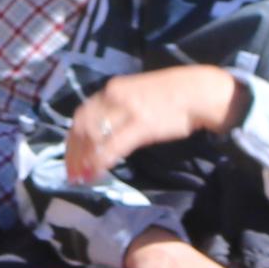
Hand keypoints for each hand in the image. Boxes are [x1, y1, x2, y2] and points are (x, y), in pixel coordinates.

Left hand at [63, 64, 244, 184]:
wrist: (198, 91)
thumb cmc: (170, 95)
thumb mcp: (136, 94)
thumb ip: (117, 108)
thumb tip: (102, 131)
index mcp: (112, 89)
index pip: (81, 115)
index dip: (72, 139)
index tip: (70, 157)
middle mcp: (114, 96)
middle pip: (82, 127)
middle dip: (73, 153)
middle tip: (71, 174)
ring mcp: (127, 110)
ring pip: (94, 137)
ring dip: (84, 160)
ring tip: (82, 178)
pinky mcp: (141, 124)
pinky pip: (113, 146)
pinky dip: (101, 161)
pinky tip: (97, 173)